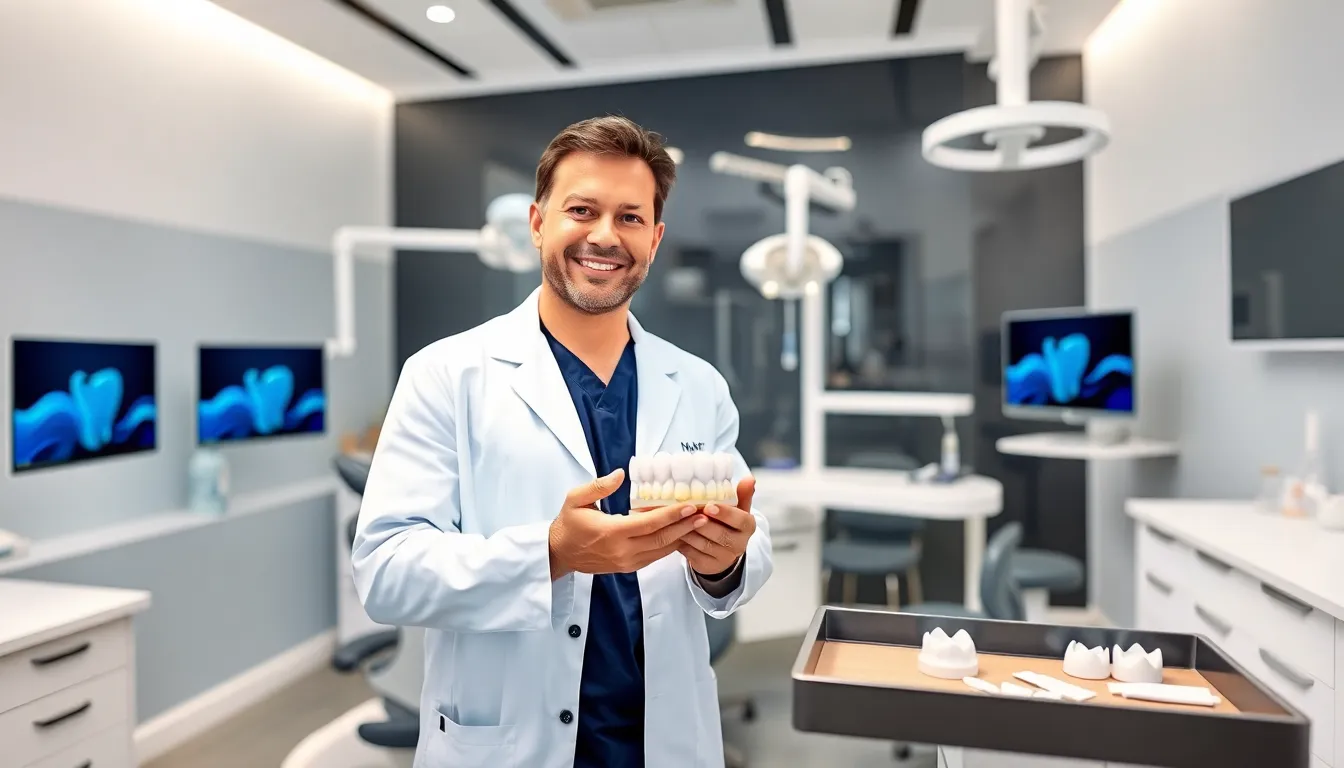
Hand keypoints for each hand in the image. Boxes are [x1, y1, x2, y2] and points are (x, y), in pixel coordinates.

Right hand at [549, 468, 706, 579]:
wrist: (559, 553)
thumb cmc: (568, 524)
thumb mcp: (575, 499)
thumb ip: (598, 486)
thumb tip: (620, 474)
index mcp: (612, 532)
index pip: (649, 523)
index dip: (672, 514)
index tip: (689, 505)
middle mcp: (623, 550)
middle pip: (662, 539)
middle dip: (685, 525)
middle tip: (705, 513)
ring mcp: (627, 562)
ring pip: (662, 550)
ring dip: (682, 536)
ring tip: (700, 522)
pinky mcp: (628, 567)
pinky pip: (655, 556)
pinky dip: (670, 545)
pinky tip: (682, 534)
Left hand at [679, 476, 755, 577]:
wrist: (721, 551)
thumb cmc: (727, 523)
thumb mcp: (736, 508)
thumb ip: (742, 494)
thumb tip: (750, 478)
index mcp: (748, 527)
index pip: (740, 520)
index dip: (725, 513)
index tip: (708, 506)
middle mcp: (740, 545)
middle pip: (720, 533)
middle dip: (701, 522)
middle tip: (686, 511)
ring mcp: (724, 558)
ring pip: (703, 544)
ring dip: (688, 530)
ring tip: (676, 519)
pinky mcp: (708, 566)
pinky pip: (692, 554)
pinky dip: (682, 542)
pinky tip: (673, 531)